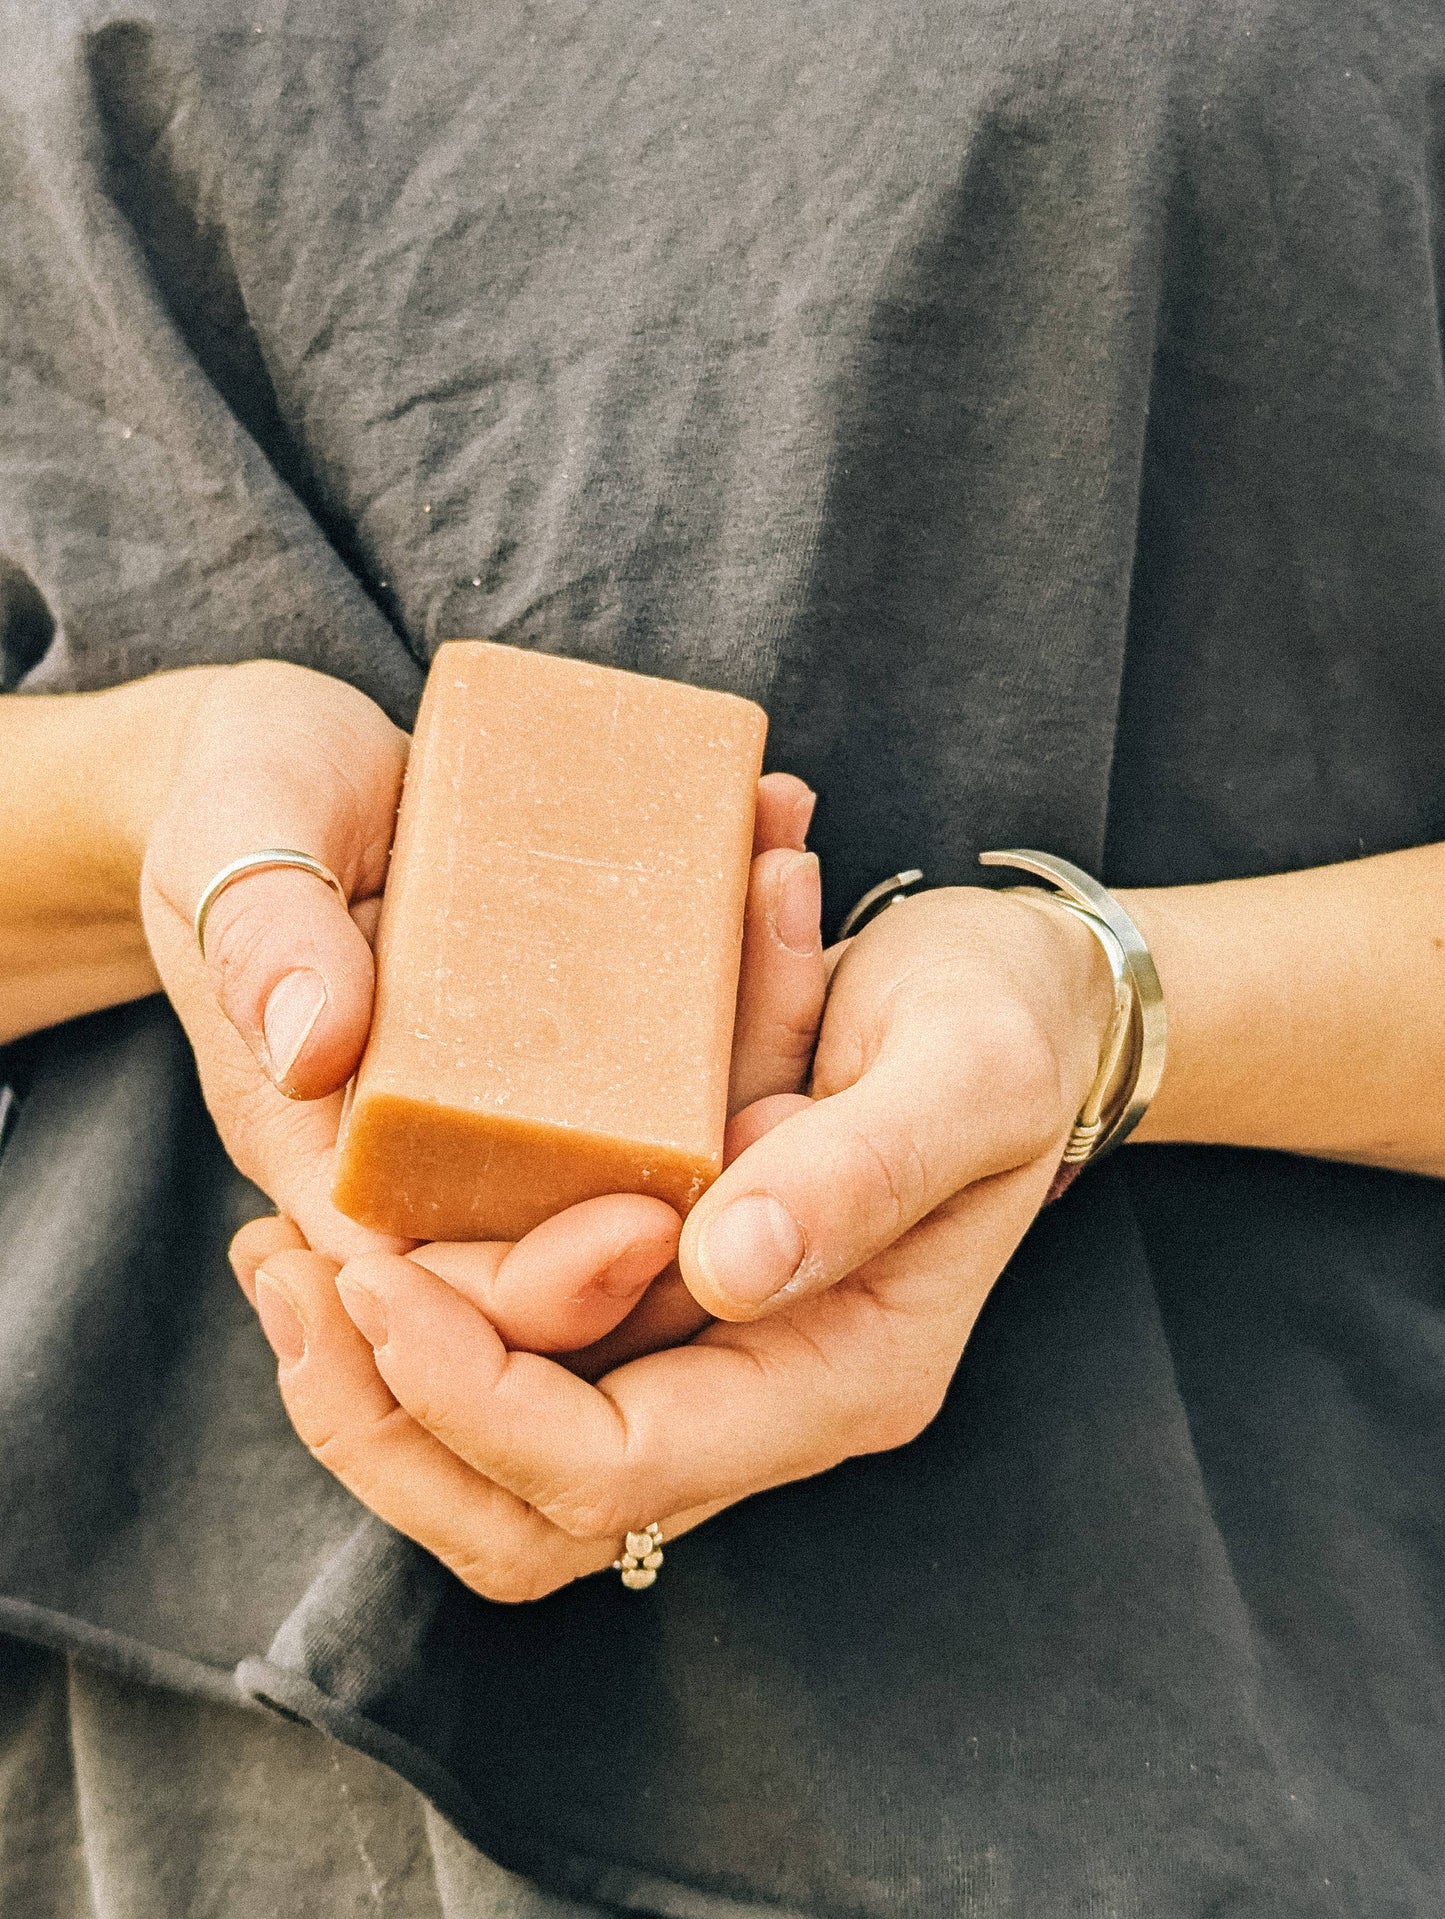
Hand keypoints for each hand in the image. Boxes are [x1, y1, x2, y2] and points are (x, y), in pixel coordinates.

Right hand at [143, 659, 824, 1298]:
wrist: (291, 760)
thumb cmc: (242, 803)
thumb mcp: (233, 843)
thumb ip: (262, 935)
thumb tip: (309, 1045)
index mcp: (346, 1158)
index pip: (455, 1295)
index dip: (550, 1289)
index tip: (648, 1225)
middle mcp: (456, 1150)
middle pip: (595, 1227)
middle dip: (705, 1162)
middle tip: (790, 1073)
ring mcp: (536, 1092)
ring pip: (664, 1124)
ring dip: (750, 1027)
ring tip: (782, 887)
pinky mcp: (591, 1024)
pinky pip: (682, 1025)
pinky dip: (739, 945)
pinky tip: (770, 838)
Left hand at [234, 885, 1115, 1600]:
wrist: (1025, 1005)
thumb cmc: (1006, 1023)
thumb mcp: (970, 1069)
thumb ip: (866, 1171)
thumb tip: (726, 1268)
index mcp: (844, 1373)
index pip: (627, 1465)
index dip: (480, 1395)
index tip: (370, 1274)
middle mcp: (763, 1394)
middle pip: (535, 1508)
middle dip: (388, 1417)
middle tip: (285, 1269)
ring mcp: (709, 1357)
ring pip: (503, 1463)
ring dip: (376, 1381)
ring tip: (283, 1251)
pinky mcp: (665, 1299)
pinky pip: (518, 1364)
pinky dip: (417, 1314)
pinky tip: (351, 1215)